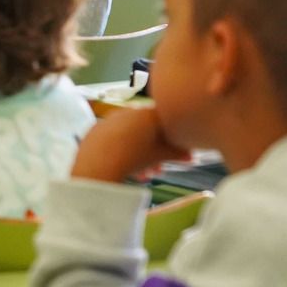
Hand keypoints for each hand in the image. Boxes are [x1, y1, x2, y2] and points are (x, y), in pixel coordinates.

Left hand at [70, 106, 191, 183]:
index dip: (172, 140)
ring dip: (140, 155)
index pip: (165, 122)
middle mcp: (128, 111)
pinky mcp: (97, 129)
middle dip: (155, 151)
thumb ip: (177, 153)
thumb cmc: (134, 157)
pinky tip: (126, 169)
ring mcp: (110, 118)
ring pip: (132, 136)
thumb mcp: (160, 156)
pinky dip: (123, 152)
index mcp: (146, 113)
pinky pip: (115, 139)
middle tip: (158, 170)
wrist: (99, 162)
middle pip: (148, 130)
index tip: (175, 156)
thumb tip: (190, 156)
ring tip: (143, 175)